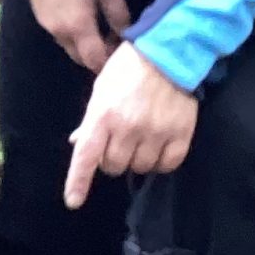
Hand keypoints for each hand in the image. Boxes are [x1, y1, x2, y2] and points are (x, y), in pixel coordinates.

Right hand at [22, 0, 130, 72]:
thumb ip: (118, 13)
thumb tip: (126, 33)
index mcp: (78, 25)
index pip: (94, 60)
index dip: (109, 63)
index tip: (122, 55)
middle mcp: (60, 32)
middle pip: (80, 59)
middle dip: (97, 57)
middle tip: (113, 44)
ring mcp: (47, 26)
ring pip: (69, 48)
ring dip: (84, 47)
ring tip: (99, 32)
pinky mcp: (40, 19)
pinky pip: (60, 36)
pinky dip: (73, 36)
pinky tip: (82, 20)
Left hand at [65, 42, 197, 205]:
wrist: (168, 52)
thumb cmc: (128, 69)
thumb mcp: (101, 90)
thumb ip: (92, 120)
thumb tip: (79, 145)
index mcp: (103, 115)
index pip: (87, 155)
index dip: (78, 181)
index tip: (73, 201)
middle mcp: (127, 127)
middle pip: (114, 167)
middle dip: (114, 159)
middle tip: (120, 140)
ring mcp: (155, 131)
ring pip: (141, 168)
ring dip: (138, 159)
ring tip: (142, 137)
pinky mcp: (180, 133)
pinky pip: (167, 165)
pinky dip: (162, 161)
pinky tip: (159, 145)